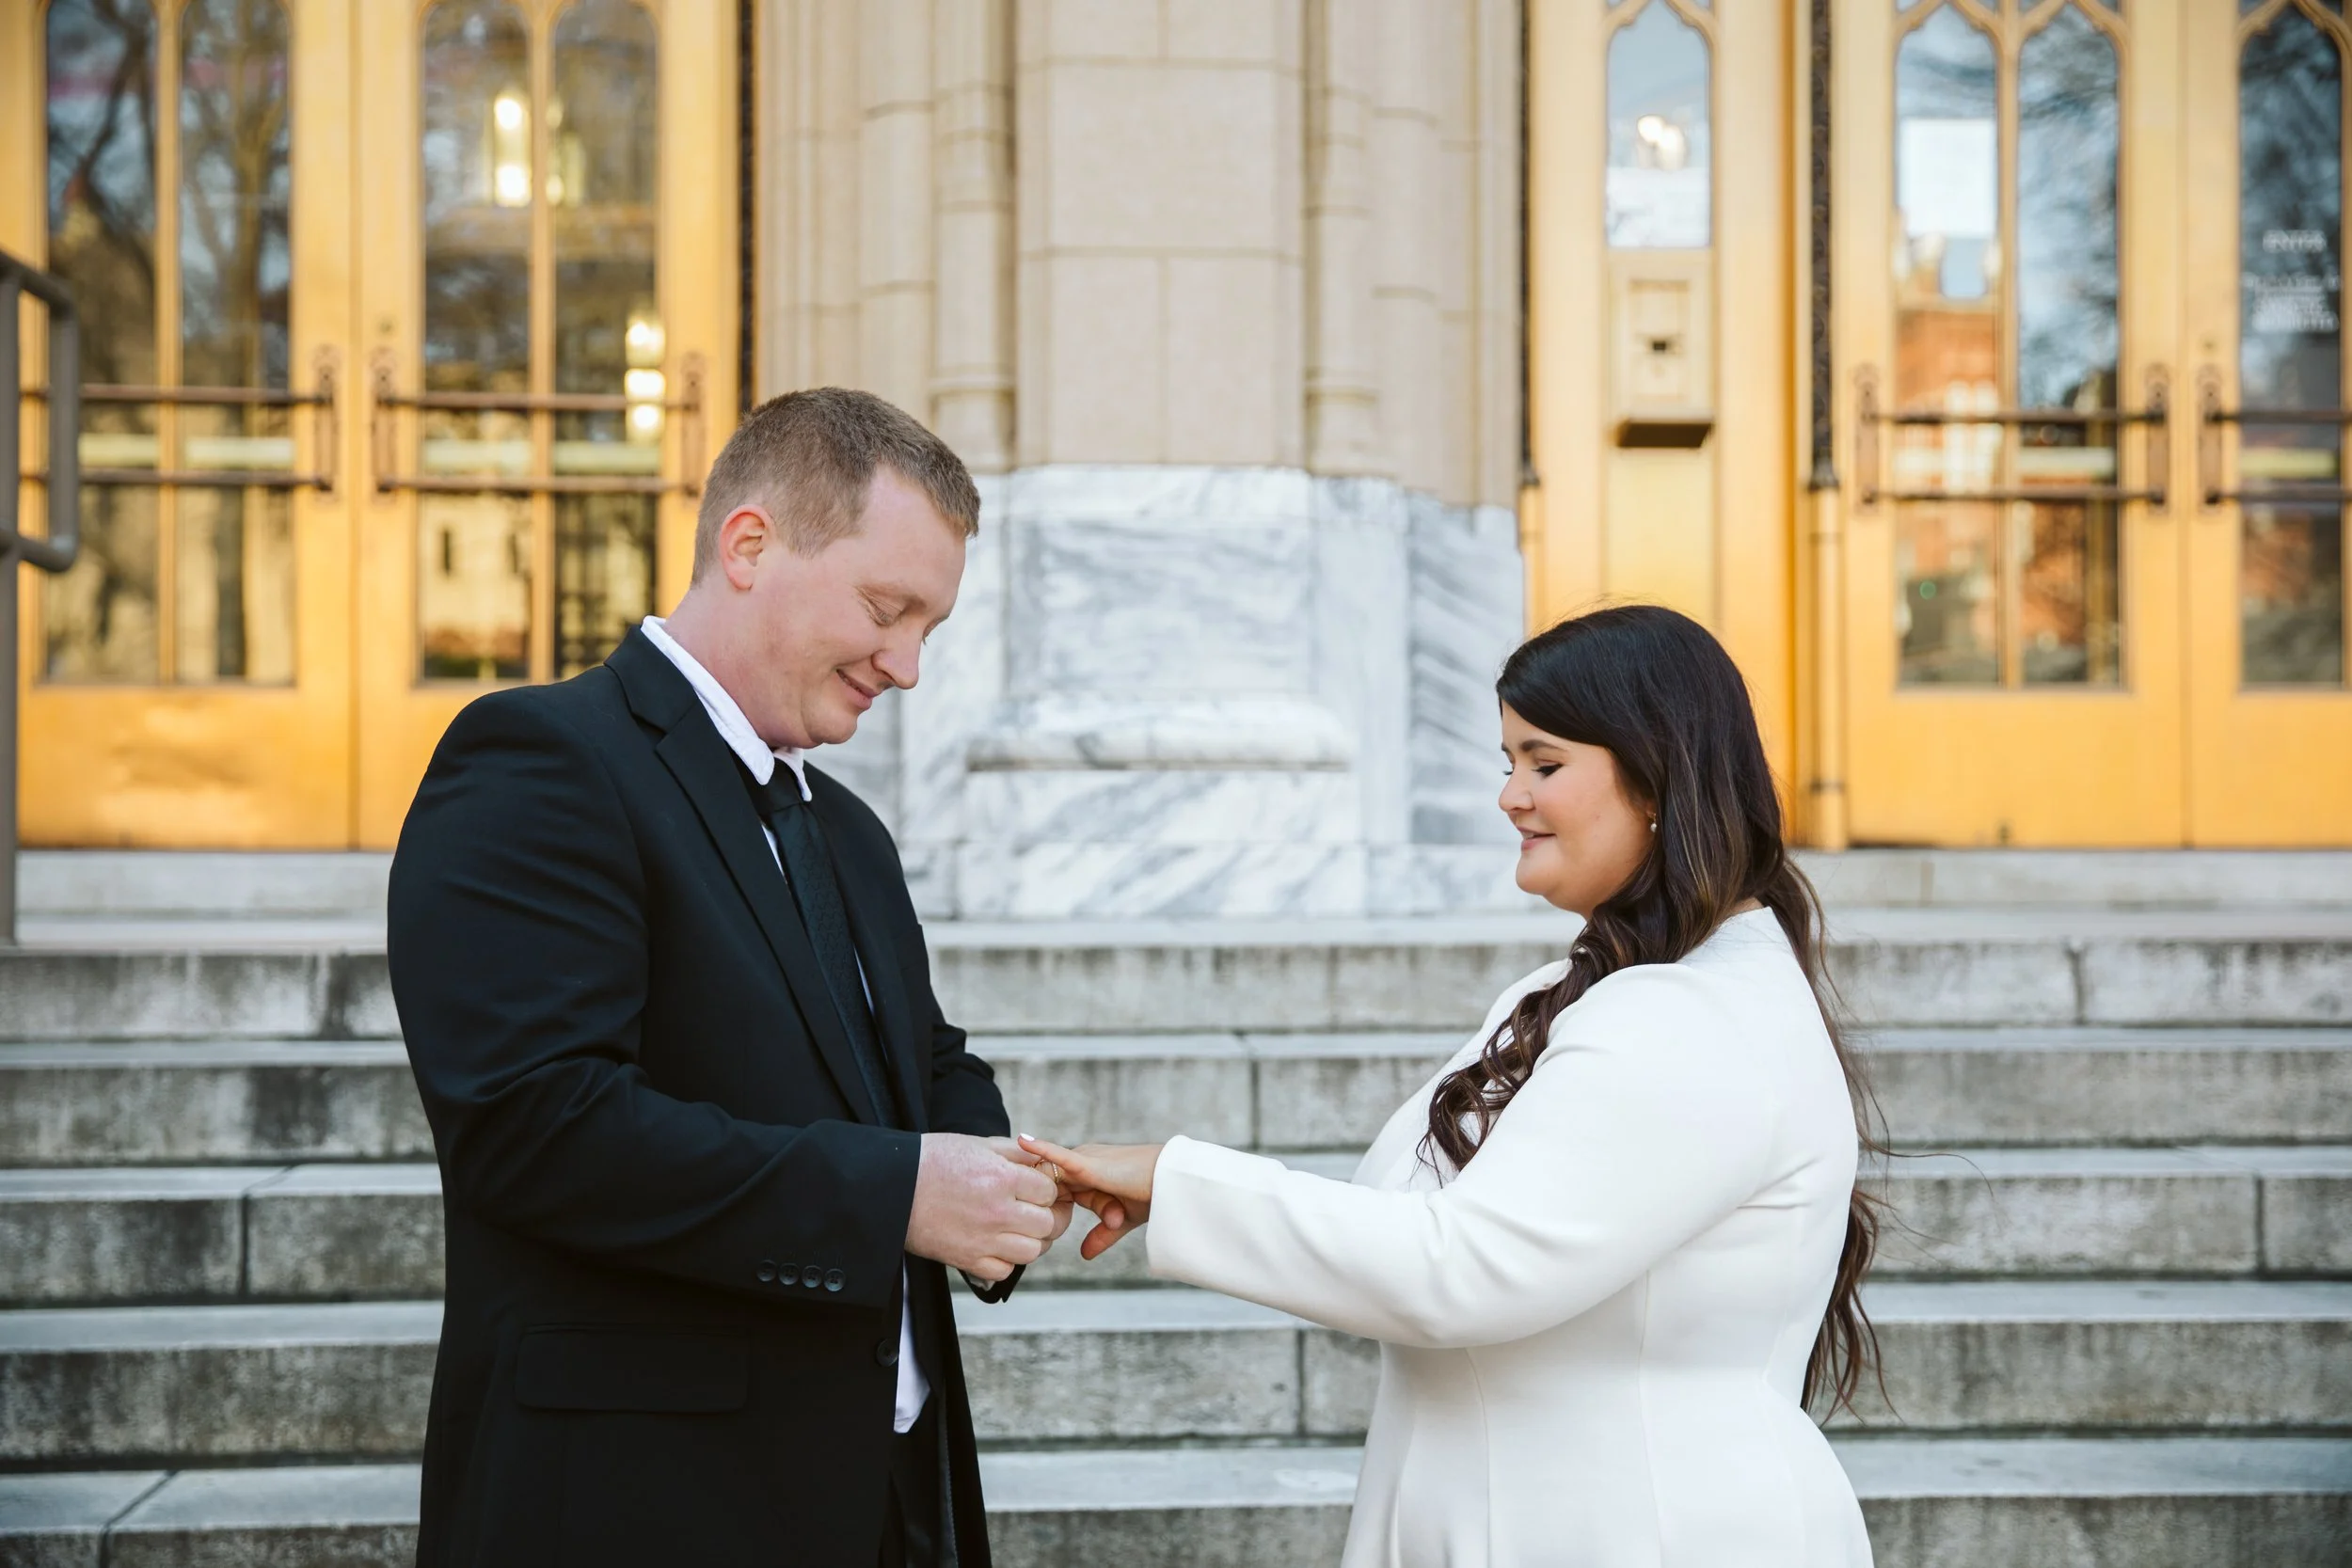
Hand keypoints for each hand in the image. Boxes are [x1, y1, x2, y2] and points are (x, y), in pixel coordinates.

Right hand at [905, 1133, 1062, 1281]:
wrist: (893, 1186)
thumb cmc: (933, 1160)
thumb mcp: (978, 1144)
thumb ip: (1016, 1152)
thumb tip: (1043, 1160)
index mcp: (1002, 1178)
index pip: (1049, 1191)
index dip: (1047, 1189)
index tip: (1037, 1188)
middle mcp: (997, 1212)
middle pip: (1047, 1224)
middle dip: (1047, 1216)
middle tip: (1039, 1210)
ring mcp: (983, 1240)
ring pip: (1032, 1251)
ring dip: (1032, 1240)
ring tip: (1022, 1229)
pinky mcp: (967, 1261)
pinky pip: (1005, 1271)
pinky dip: (1007, 1261)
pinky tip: (999, 1244)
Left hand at [1017, 1135, 1162, 1259]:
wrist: (1172, 1186)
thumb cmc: (1151, 1196)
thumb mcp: (1120, 1219)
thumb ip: (1101, 1234)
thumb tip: (1084, 1255)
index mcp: (1085, 1175)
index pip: (1051, 1189)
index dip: (1040, 1206)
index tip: (1029, 1224)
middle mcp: (1081, 1163)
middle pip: (1047, 1184)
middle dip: (1039, 1202)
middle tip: (1039, 1216)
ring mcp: (1084, 1161)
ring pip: (1052, 1177)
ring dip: (1051, 1198)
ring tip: (1061, 1206)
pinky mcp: (1089, 1164)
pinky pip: (1059, 1156)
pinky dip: (1041, 1150)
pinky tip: (1022, 1141)